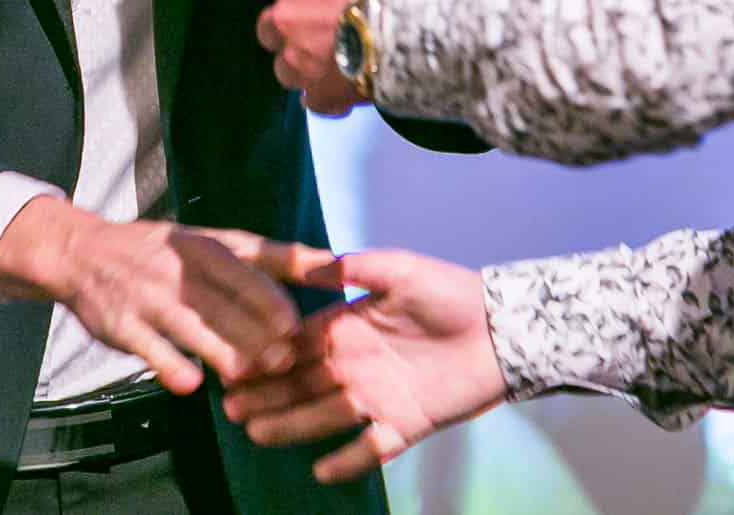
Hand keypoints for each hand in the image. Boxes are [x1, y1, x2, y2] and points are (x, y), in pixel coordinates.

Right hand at [0, 197, 316, 393]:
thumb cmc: (166, 252)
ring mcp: (148, 297)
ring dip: (219, 351)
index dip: (271, 300)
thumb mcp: (216, 243)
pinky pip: (147, 347)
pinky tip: (190, 384)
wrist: (84, 253)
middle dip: (254, 333)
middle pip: (222, 303)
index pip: (245, 271)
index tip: (298, 327)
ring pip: (189, 326)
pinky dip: (168, 365)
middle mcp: (178, 269)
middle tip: (284, 362)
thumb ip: (272, 257)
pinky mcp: (121, 325)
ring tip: (246, 375)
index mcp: (206, 246)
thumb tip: (331, 265)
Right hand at [223, 249, 506, 483]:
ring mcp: (377, 397)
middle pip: (301, 383)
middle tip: (231, 405)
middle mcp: (355, 365)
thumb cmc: (450, 292)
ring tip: (257, 433)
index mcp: (347, 327)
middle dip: (267, 394)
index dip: (267, 352)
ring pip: (325, 415)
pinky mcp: (405, 424)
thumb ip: (355, 267)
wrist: (502, 329)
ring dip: (291, 425)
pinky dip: (347, 460)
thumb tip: (309, 261)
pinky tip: (321, 470)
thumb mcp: (399, 269)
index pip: (297, 343)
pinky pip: (370, 448)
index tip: (234, 360)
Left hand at [252, 0, 420, 115]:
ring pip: (282, 67)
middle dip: (285, 27)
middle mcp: (289, 17)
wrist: (415, 35)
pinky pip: (311, 100)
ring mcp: (300, 59)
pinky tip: (339, 90)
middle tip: (313, 23)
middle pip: (267, 26)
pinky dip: (322, 96)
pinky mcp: (319, 91)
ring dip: (300, 63)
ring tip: (328, 59)